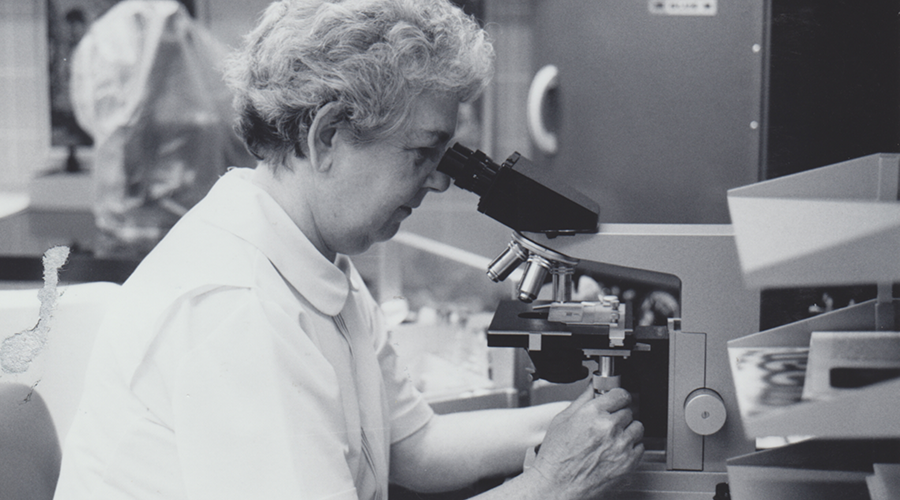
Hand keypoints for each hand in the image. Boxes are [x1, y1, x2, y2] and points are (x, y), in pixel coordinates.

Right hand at [529, 387, 643, 498]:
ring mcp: (620, 446)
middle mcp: (608, 428)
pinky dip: (631, 449)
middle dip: (618, 416)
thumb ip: (582, 401)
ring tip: (612, 439)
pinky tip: (615, 452)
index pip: (620, 394)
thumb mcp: (562, 421)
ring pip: (637, 428)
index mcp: (592, 413)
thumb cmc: (556, 457)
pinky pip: (640, 448)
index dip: (617, 398)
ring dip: (627, 431)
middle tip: (607, 425)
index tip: (616, 401)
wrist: (558, 487)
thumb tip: (593, 388)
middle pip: (628, 411)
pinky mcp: (628, 464)